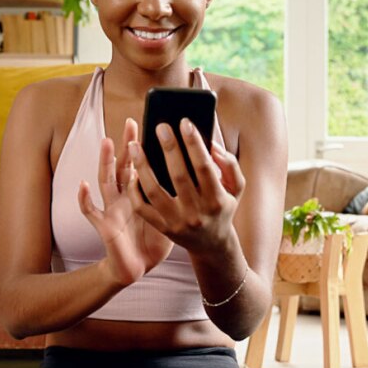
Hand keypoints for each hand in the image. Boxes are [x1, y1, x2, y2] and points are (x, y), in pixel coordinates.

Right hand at [78, 119, 173, 285]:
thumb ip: (180, 194)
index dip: (148, 146)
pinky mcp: (104, 226)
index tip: (156, 125)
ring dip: (105, 161)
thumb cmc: (156, 240)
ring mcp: (112, 209)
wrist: (139, 267)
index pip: (144, 164)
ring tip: (107, 142)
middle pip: (124, 166)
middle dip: (127, 144)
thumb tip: (196, 172)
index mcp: (143, 193)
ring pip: (106, 181)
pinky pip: (90, 212)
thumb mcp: (172, 214)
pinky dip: (83, 199)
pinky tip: (83, 185)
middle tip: (132, 123)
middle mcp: (125, 196)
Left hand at [128, 118, 245, 254]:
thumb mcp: (236, 189)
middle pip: (179, 176)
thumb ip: (230, 165)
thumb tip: (212, 146)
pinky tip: (131, 172)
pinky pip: (143, 208)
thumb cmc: (223, 208)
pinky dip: (135, 190)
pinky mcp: (162, 229)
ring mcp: (177, 223)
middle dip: (169, 149)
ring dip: (142, 166)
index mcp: (217, 200)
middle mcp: (197, 213)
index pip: (204, 167)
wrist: (212, 245)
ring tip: (135, 145)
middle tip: (160, 126)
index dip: (194, 144)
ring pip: (155, 191)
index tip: (185, 122)